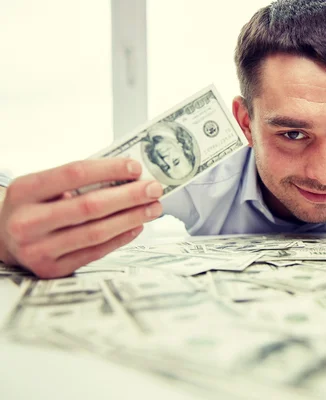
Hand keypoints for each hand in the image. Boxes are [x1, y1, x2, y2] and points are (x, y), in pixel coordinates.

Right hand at [0, 159, 162, 277]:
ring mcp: (38, 249)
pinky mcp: (52, 269)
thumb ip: (78, 181)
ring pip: (96, 232)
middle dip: (129, 196)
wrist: (2, 239)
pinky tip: (137, 226)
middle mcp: (28, 222)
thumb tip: (128, 176)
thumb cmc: (32, 206)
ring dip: (131, 218)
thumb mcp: (42, 186)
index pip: (74, 173)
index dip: (109, 169)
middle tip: (154, 189)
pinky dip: (121, 238)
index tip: (136, 168)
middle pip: (90, 206)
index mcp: (25, 191)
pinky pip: (95, 252)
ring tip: (153, 208)